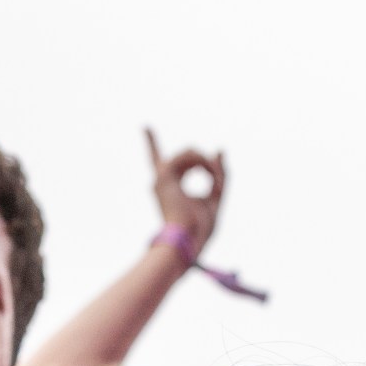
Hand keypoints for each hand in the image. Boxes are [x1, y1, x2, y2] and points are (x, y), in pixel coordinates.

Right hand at [144, 128, 224, 251]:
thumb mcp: (216, 198)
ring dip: (209, 164)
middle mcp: (163, 181)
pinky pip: (188, 154)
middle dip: (209, 165)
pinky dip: (204, 163)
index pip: (159, 161)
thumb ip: (219, 175)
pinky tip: (211, 176)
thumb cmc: (200, 227)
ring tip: (218, 182)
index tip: (145, 127)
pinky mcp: (164, 175)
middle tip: (220, 183)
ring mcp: (161, 177)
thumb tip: (220, 150)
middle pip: (188, 157)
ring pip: (190, 152)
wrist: (189, 238)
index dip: (151, 143)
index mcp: (172, 188)